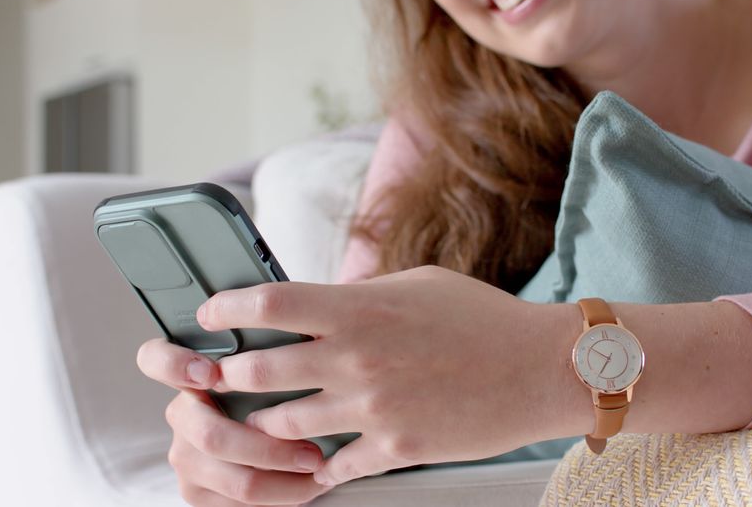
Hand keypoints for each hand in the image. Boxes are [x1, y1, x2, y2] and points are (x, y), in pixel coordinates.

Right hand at [137, 339, 335, 505]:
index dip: (176, 365)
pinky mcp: (195, 491)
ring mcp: (185, 455)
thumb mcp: (273, 370)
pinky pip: (240, 503)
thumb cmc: (282, 394)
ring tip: (321, 473)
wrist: (273, 445)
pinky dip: (283, 496)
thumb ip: (272, 359)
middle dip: (270, 450)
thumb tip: (306, 350)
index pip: (156, 358)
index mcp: (191, 374)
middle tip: (312, 453)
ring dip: (287, 482)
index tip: (211, 374)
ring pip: (236, 480)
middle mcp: (182, 414)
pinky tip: (308, 485)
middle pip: (212, 436)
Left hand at [197, 266, 582, 487]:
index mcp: (360, 309)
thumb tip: (316, 306)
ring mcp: (373, 407)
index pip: (268, 302)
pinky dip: (320, 466)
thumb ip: (360, 296)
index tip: (210, 314)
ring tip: (262, 423)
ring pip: (283, 426)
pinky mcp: (395, 446)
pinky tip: (318, 463)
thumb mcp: (416, 285)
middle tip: (222, 376)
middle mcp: (356, 357)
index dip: (225, 307)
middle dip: (228, 375)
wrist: (541, 368)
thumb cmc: (484, 319)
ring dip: (265, 425)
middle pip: (258, 369)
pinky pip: (335, 467)